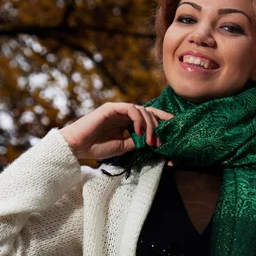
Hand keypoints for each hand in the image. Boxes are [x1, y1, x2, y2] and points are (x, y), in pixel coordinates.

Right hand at [59, 103, 173, 159]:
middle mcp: (125, 113)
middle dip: (158, 127)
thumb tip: (155, 142)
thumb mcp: (124, 147)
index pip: (150, 117)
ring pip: (143, 110)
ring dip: (149, 125)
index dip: (163, 120)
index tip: (176, 126)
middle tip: (159, 142)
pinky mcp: (112, 107)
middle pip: (149, 113)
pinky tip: (139, 131)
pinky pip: (131, 109)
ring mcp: (119, 109)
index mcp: (128, 122)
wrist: (79, 147)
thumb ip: (138, 142)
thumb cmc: (98, 147)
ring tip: (149, 140)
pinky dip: (138, 119)